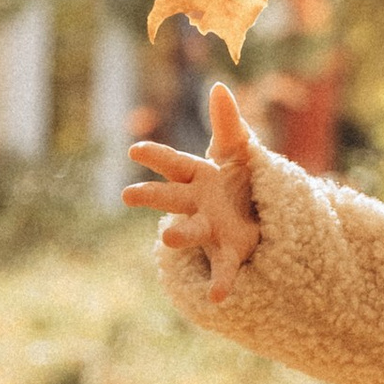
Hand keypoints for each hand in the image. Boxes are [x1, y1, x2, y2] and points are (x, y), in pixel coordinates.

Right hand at [125, 79, 261, 301]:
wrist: (257, 214)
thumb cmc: (238, 180)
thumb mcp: (239, 151)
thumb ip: (229, 123)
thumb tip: (217, 86)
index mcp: (199, 177)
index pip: (175, 163)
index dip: (156, 156)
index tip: (134, 149)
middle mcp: (197, 204)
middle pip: (172, 197)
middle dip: (152, 195)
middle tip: (127, 194)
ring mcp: (210, 231)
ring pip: (192, 231)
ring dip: (180, 234)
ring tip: (168, 236)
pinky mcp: (229, 252)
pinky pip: (224, 269)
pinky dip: (220, 283)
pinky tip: (217, 298)